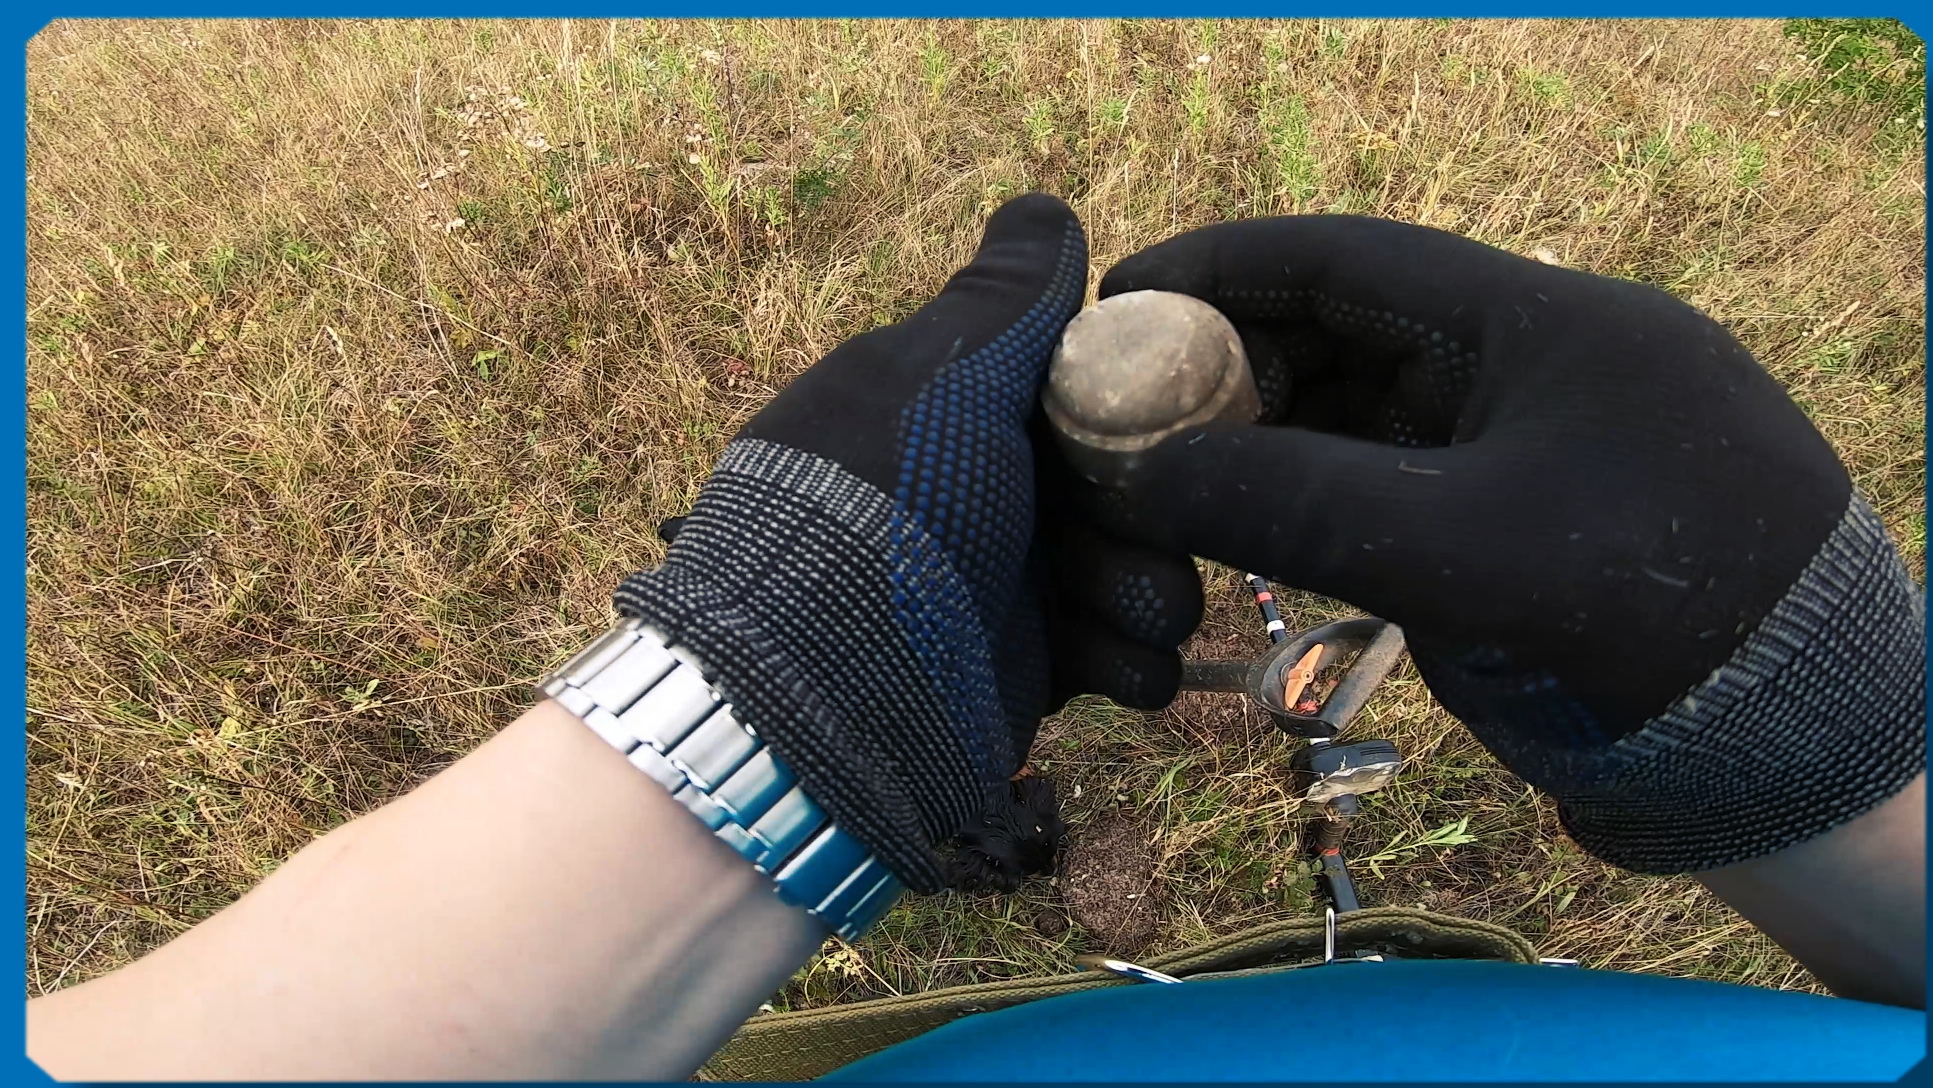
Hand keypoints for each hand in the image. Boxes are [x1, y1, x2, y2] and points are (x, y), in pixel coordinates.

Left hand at [614, 194, 1157, 891]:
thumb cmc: (886, 503)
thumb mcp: (941, 376)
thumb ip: (1004, 300)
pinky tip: (1119, 667)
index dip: (1140, 409)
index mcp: (960, 413)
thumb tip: (1044, 206)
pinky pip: (1120, 659)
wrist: (829, 682)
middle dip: (1155, 517)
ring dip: (1149, 593)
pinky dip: (1130, 664)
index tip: (1179, 422)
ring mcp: (1011, 588)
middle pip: (1129, 491)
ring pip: (1138, 577)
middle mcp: (989, 495)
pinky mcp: (1030, 672)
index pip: (1086, 394)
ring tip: (1128, 613)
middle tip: (1150, 535)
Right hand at [1075, 215, 1923, 872]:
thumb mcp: (1466, 550)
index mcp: (1536, 323)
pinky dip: (1306, 512)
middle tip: (1120, 416)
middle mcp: (1521, 371)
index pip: (1347, 261)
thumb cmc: (1652, 617)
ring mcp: (1517, 453)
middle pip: (1340, 338)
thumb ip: (1297, 506)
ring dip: (1258, 449)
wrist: (1793, 740)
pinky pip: (1380, 497)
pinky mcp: (1510, 532)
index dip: (1222, 268)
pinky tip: (1242, 538)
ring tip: (1163, 487)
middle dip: (1225, 369)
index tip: (1119, 296)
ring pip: (1353, 424)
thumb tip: (1145, 480)